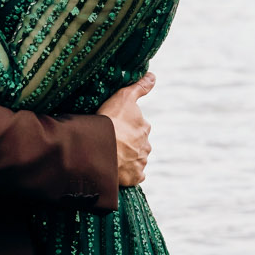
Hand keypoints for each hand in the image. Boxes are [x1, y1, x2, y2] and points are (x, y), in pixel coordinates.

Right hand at [99, 72, 153, 187]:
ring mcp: (140, 162)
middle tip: (112, 142)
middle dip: (128, 144)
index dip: (127, 126)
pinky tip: (119, 171)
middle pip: (138, 144)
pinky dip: (130, 175)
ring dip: (128, 159)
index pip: (139, 126)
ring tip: (112, 156)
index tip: (115, 127)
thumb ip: (140, 87)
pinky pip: (135, 177)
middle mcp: (146, 145)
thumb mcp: (124, 97)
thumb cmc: (111, 120)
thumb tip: (153, 76)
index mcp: (144, 127)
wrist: (101, 148)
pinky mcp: (134, 177)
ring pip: (137, 159)